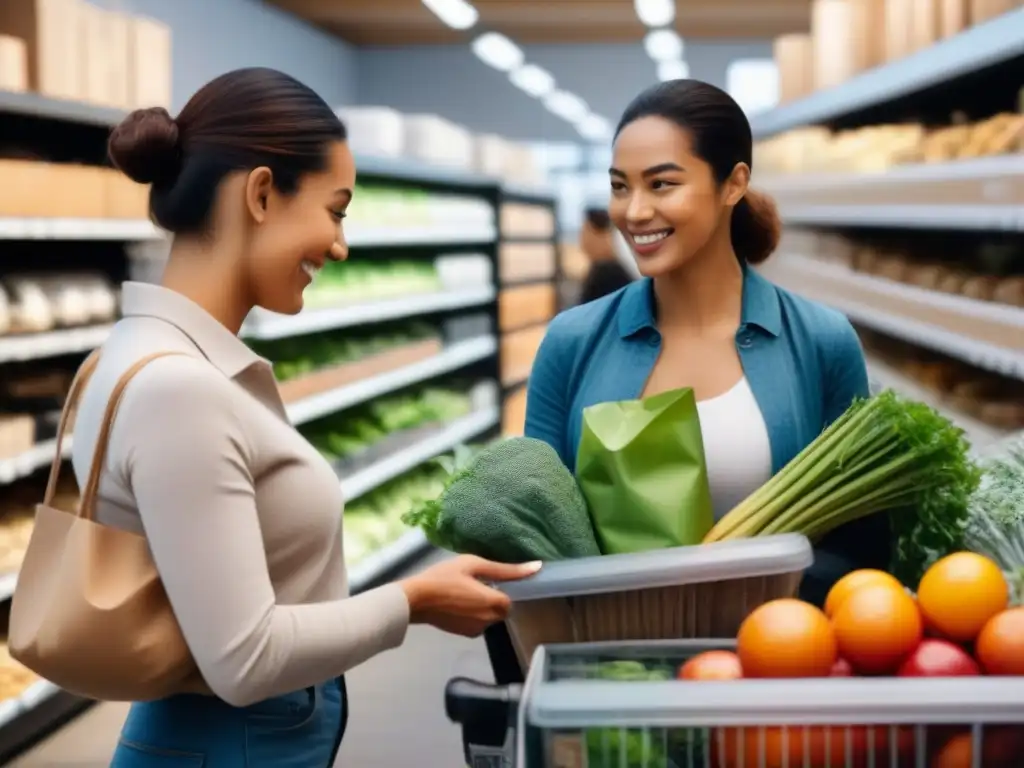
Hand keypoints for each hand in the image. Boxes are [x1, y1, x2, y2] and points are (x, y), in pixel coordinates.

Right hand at [400, 555, 541, 637]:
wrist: (415, 599)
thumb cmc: (444, 577)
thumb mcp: (474, 565)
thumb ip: (506, 569)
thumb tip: (537, 567)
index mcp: (495, 604)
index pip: (510, 599)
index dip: (498, 588)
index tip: (484, 580)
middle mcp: (489, 621)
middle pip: (500, 609)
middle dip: (491, 598)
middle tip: (471, 583)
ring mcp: (476, 631)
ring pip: (488, 617)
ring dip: (481, 606)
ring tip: (461, 592)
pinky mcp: (464, 635)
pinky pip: (476, 623)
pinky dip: (471, 614)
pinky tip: (455, 603)